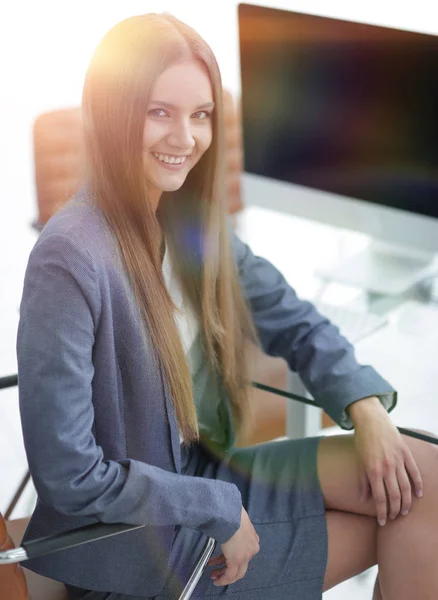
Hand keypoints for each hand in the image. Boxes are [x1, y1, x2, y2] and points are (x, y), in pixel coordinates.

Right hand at [208, 507, 258, 585]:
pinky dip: (223, 579)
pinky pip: (230, 575)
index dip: (233, 557)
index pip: (244, 553)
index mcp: (253, 539)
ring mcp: (245, 556)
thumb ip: (235, 527)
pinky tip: (216, 580)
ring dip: (224, 575)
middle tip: (217, 572)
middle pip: (242, 565)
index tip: (223, 559)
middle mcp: (252, 549)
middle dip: (228, 569)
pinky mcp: (236, 560)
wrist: (229, 514)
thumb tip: (226, 526)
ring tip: (213, 576)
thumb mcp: (237, 520)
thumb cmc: (230, 513)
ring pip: (237, 573)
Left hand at [350, 397, 422, 525]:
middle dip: (395, 510)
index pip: (380, 498)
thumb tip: (364, 499)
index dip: (382, 512)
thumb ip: (363, 481)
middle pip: (395, 495)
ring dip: (406, 501)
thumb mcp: (360, 460)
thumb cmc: (363, 440)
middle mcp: (387, 467)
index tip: (383, 521)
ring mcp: (398, 460)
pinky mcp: (405, 453)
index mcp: (373, 470)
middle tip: (394, 517)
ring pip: (406, 487)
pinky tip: (418, 494)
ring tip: (404, 510)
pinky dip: (418, 484)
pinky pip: (414, 472)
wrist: (371, 420)